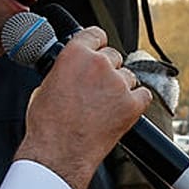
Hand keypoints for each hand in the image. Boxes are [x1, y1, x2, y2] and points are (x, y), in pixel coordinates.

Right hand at [18, 26, 150, 188]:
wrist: (59, 154)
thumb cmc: (47, 126)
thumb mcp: (44, 87)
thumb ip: (63, 71)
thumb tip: (69, 71)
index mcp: (75, 55)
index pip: (96, 34)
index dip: (97, 44)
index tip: (97, 50)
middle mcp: (100, 64)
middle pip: (114, 56)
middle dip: (107, 70)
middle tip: (97, 89)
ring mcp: (118, 84)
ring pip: (128, 76)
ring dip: (120, 87)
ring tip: (105, 105)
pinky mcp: (132, 105)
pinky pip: (143, 95)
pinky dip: (136, 102)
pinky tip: (122, 111)